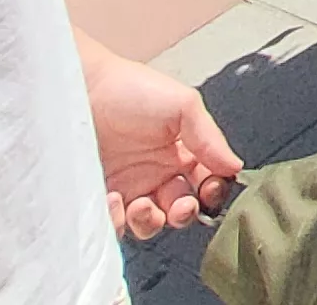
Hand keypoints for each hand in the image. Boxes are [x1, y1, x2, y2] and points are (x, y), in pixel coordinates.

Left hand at [81, 37, 240, 240]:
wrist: (80, 89)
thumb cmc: (131, 89)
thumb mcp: (183, 105)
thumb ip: (210, 138)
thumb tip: (235, 167)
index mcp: (183, 152)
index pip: (208, 184)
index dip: (212, 194)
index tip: (208, 191)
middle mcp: (158, 173)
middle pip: (181, 211)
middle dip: (183, 214)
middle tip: (177, 204)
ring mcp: (129, 188)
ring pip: (150, 225)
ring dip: (150, 222)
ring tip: (140, 204)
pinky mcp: (101, 198)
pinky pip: (115, 226)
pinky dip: (118, 222)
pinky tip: (114, 199)